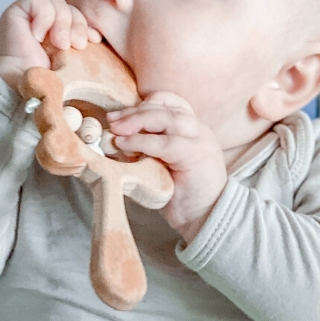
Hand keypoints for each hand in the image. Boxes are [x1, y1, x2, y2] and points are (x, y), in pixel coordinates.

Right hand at [0, 0, 101, 92]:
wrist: (24, 87)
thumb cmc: (47, 80)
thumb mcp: (72, 59)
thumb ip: (79, 42)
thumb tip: (96, 35)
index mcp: (57, 31)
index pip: (76, 15)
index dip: (86, 24)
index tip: (94, 39)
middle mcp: (43, 21)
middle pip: (68, 7)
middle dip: (77, 24)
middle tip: (76, 45)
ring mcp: (29, 15)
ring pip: (56, 2)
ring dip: (62, 23)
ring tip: (59, 45)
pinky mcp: (16, 11)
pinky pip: (38, 0)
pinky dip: (44, 18)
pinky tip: (38, 37)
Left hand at [107, 92, 227, 243]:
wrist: (207, 218)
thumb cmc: (183, 195)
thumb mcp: (163, 165)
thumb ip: (147, 149)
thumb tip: (115, 141)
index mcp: (193, 129)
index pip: (172, 102)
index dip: (147, 103)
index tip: (123, 113)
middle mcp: (199, 130)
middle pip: (167, 107)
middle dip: (135, 111)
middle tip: (111, 119)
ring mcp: (200, 141)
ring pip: (168, 118)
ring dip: (138, 121)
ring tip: (116, 129)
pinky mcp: (196, 156)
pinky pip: (166, 143)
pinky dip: (142, 141)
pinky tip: (124, 144)